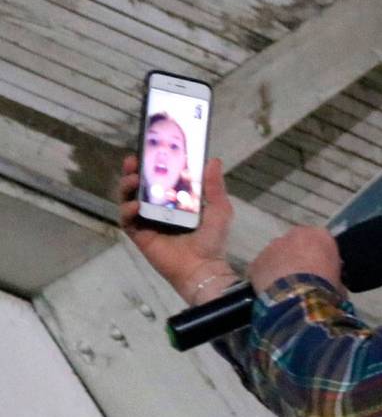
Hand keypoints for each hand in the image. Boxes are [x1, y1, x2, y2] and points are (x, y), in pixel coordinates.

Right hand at [119, 155, 235, 302]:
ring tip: (133, 179)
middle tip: (133, 160)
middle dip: (133, 171)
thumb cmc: (212, 239)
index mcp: (177, 201)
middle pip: (140, 185)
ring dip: (127, 186)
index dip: (152, 164)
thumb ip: (214, 185)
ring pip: (128, 199)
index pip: (160, 178)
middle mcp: (160, 209)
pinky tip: (136, 206)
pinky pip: (127, 219)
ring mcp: (148, 222)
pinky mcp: (139, 235)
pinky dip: (128, 210)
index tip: (149, 150)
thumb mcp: (219, 209)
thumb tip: (214, 160)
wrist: (203, 267)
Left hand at [249, 225, 343, 295]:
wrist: (300, 297)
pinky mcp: (257, 261)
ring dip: (280, 266)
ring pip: (277, 254)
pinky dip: (265, 278)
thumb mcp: (339, 283)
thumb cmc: (326, 288)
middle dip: (298, 257)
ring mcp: (273, 246)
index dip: (320, 257)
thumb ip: (335, 278)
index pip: (321, 242)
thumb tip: (335, 287)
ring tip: (285, 286)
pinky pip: (262, 268)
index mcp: (320, 235)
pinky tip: (271, 292)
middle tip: (302, 278)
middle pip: (297, 244)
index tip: (321, 271)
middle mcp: (296, 234)